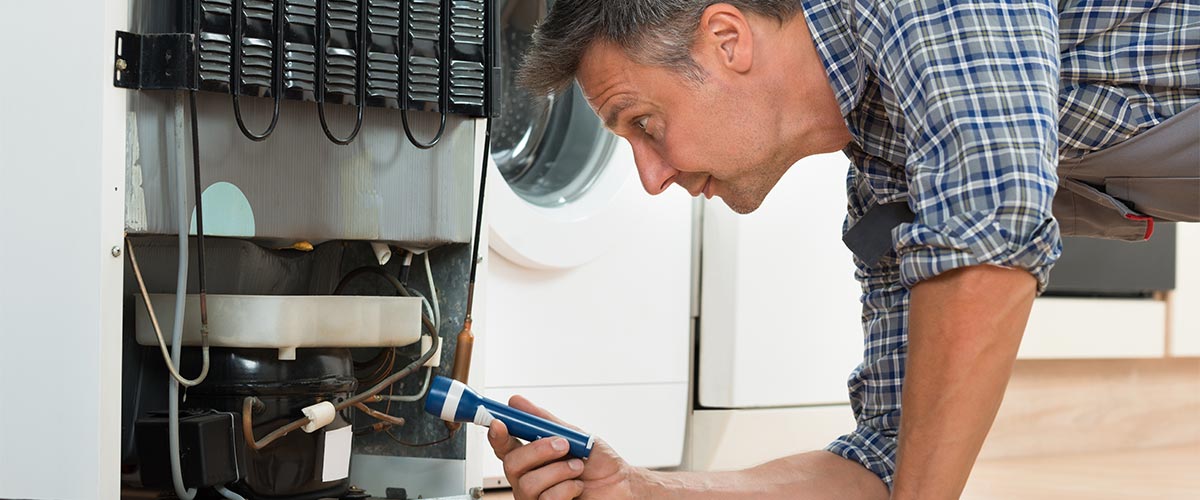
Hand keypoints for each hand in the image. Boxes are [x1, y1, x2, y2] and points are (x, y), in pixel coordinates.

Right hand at [487, 395, 640, 499]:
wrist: (622, 486)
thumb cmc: (599, 463)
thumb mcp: (573, 435)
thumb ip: (543, 421)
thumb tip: (517, 402)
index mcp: (531, 457)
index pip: (504, 446)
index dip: (497, 435)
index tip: (499, 423)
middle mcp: (528, 478)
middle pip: (511, 464)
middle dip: (538, 451)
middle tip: (563, 445)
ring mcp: (536, 497)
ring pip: (528, 483)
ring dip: (559, 471)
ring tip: (577, 468)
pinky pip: (546, 499)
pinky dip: (567, 488)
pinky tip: (577, 487)